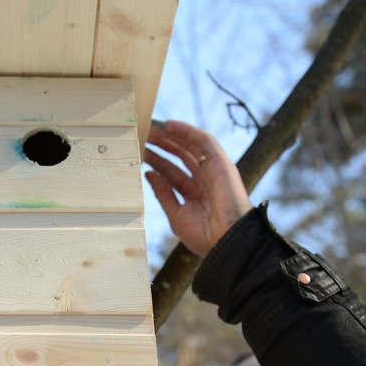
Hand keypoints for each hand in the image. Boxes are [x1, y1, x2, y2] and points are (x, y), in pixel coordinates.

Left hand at [144, 120, 251, 256]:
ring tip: (151, 127)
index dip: (156, 161)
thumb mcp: (176, 214)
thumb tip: (150, 174)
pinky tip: (169, 125)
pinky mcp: (221, 163)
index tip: (139, 151)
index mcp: (193, 194)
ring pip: (189, 146)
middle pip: (179, 156)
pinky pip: (204, 141)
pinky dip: (187, 131)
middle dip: (161, 145)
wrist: (226, 240)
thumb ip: (163, 193)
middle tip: (142, 134)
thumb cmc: (204, 235)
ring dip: (171, 136)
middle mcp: (203, 180)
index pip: (171, 172)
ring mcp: (212, 170)